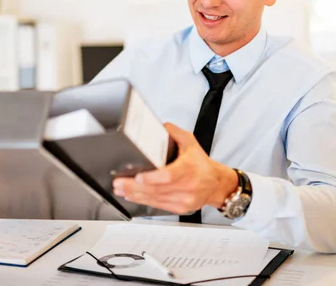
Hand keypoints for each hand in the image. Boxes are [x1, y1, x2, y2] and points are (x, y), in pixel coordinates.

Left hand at [112, 123, 237, 214]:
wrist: (215, 183)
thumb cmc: (201, 164)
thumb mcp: (191, 143)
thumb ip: (174, 133)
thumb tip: (160, 126)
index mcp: (190, 169)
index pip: (170, 176)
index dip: (152, 178)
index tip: (138, 176)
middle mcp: (187, 186)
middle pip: (157, 189)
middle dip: (135, 187)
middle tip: (119, 182)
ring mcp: (184, 199)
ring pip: (155, 199)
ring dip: (135, 194)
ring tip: (121, 189)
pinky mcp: (180, 208)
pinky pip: (158, 205)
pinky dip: (143, 201)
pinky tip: (132, 196)